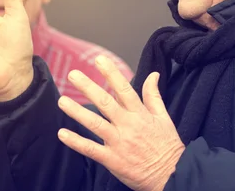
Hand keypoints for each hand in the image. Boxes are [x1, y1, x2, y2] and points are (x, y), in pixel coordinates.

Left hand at [57, 56, 184, 190]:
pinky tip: (62, 134)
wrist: (172, 175)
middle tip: (74, 75)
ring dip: (77, 112)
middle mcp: (128, 126)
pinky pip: (91, 149)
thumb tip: (153, 74)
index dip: (112, 73)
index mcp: (141, 114)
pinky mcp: (112, 160)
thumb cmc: (167, 146)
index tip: (100, 60)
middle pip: (106, 103)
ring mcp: (119, 143)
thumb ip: (154, 95)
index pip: (124, 89)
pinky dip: (76, 142)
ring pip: (95, 124)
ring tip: (62, 101)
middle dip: (89, 87)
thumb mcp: (164, 117)